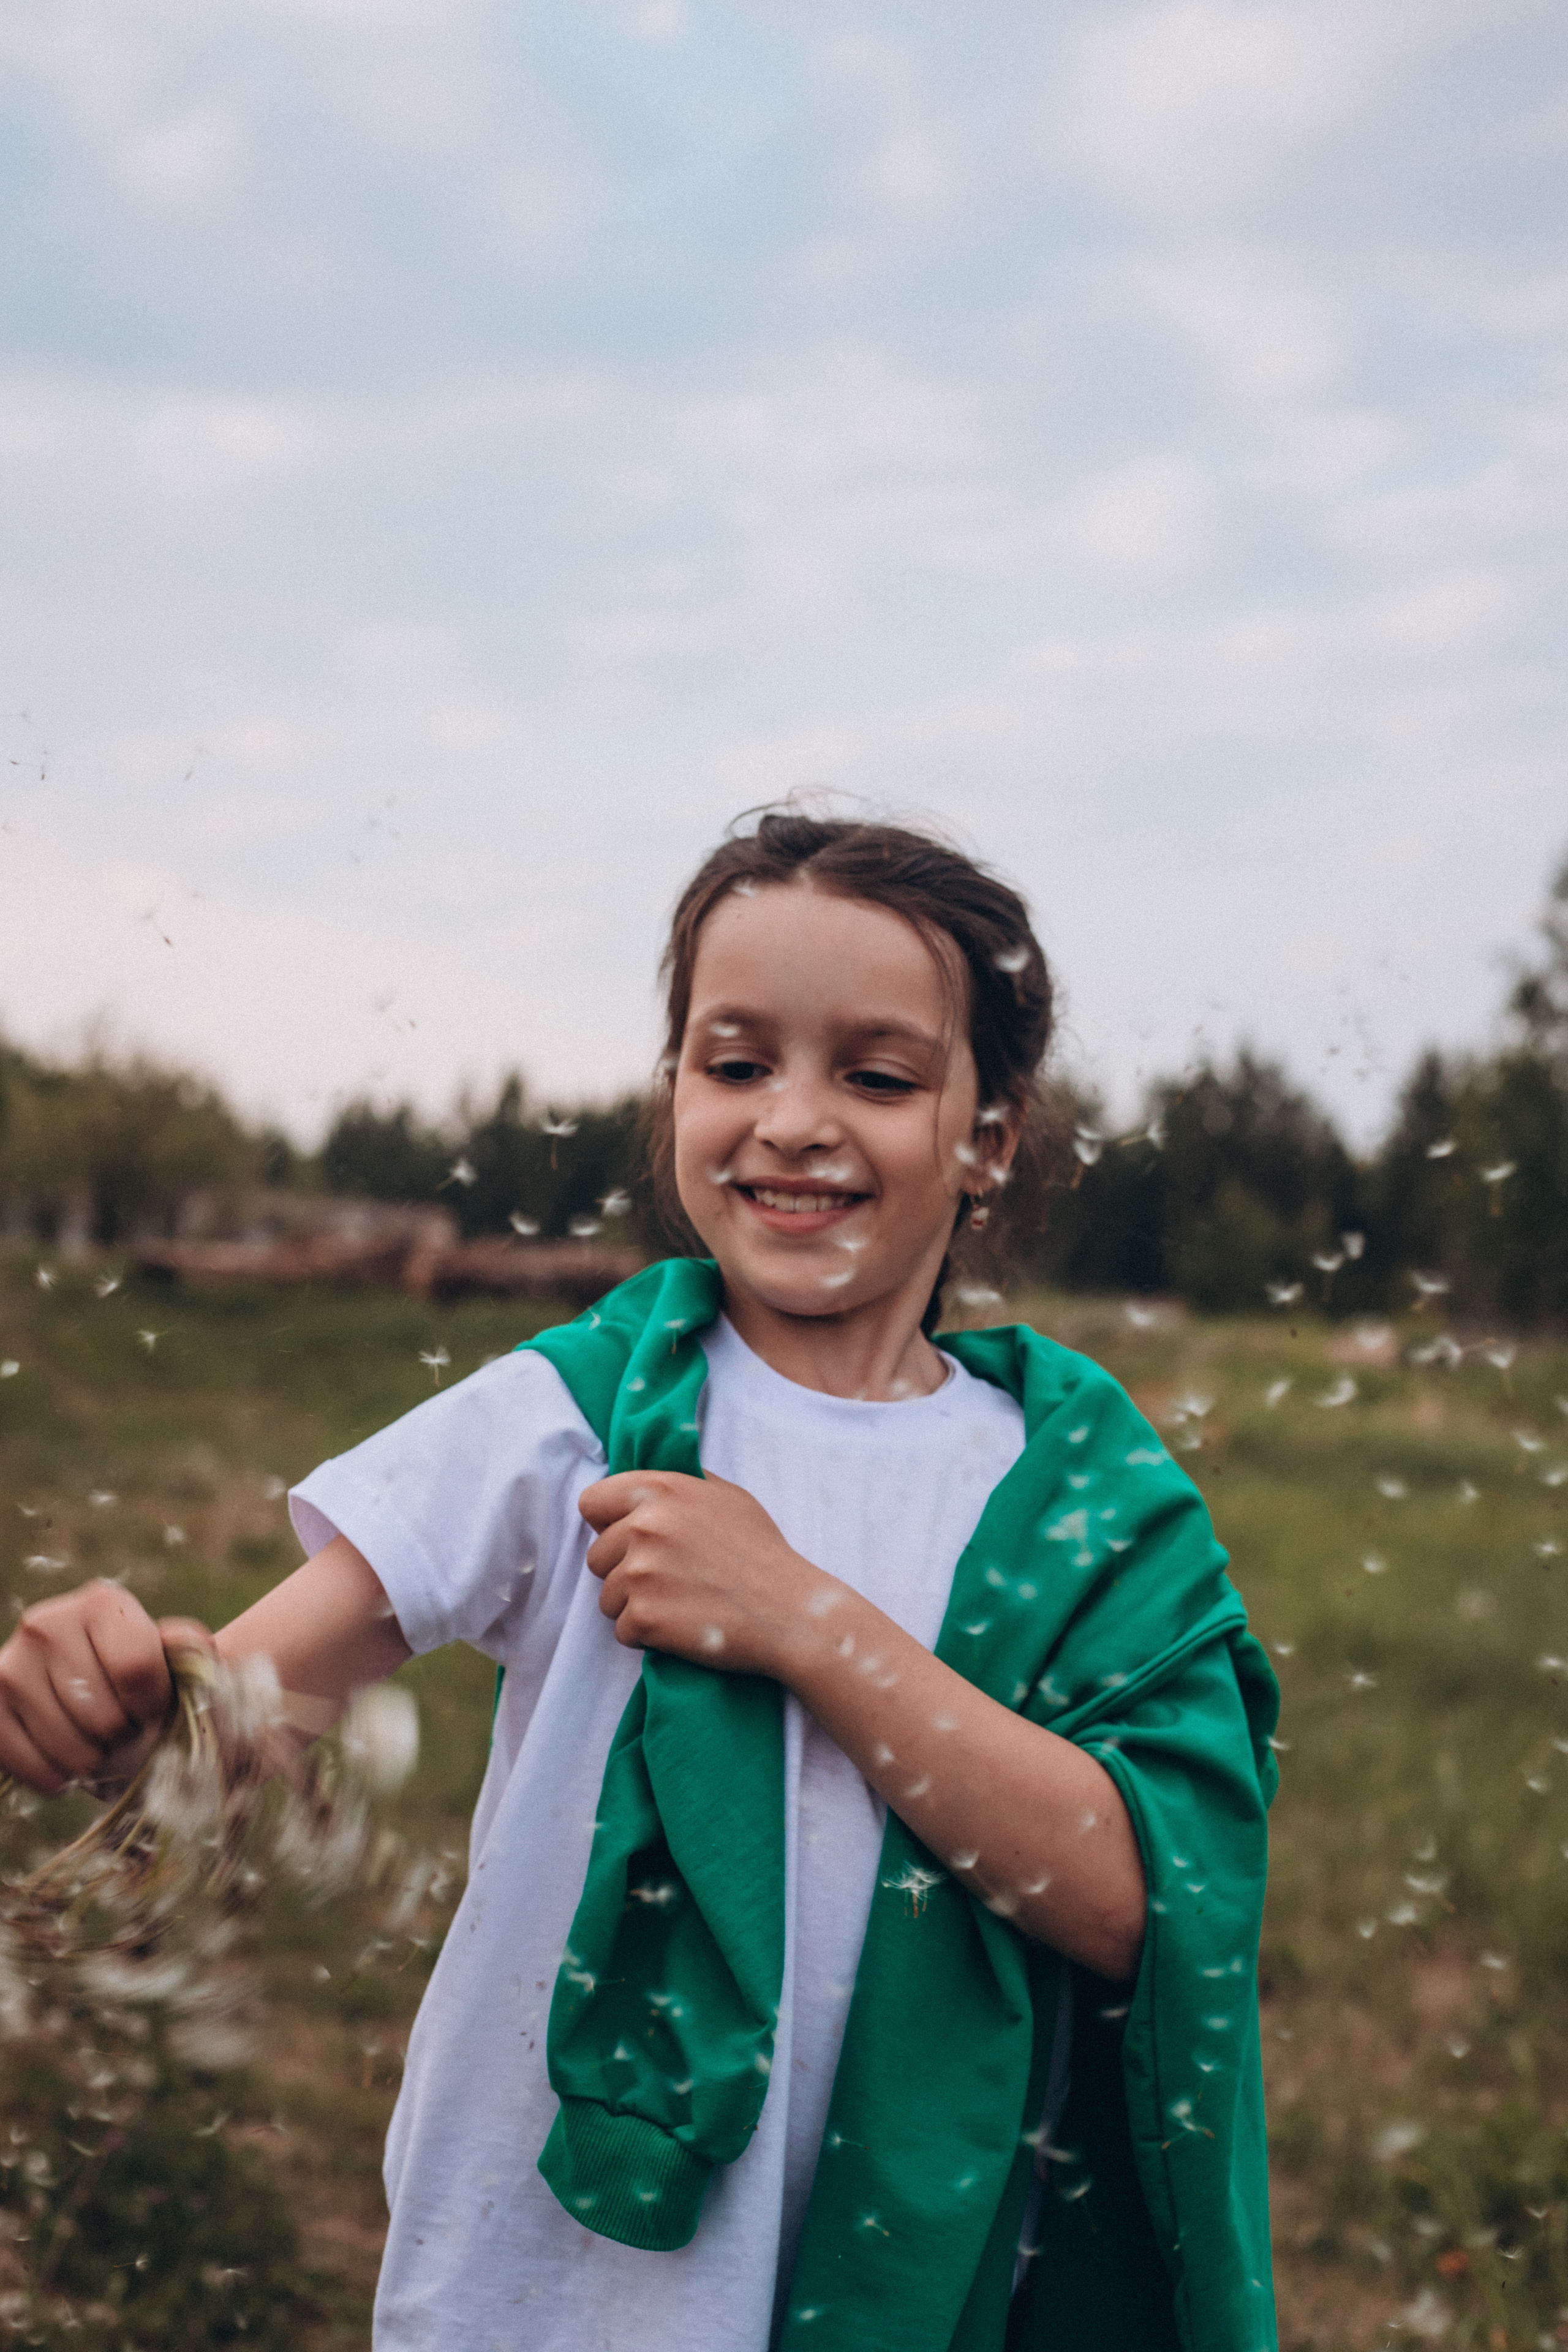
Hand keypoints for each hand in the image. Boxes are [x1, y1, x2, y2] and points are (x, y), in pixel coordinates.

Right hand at [0, 1581, 215, 1794]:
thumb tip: (181, 1644)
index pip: (136, 1670)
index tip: (152, 1702)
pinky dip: (60, 1777)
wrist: (90, 1693)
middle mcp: (45, 1624)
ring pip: (73, 1750)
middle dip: (123, 1731)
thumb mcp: (174, 1658)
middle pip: (105, 1717)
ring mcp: (9, 1667)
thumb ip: (188, 1650)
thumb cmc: (141, 1677)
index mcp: (100, 1602)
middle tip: (118, 1719)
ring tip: (93, 1734)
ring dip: (94, 1758)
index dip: (154, 1703)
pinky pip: (38, 1771)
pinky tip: (65, 1752)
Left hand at [579, 1470, 831, 1677]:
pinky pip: (622, 1630)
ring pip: (607, 1597)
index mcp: (661, 1491)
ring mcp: (640, 1574)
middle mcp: (643, 1527)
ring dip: (635, 1606)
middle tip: (670, 1581)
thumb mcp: (726, 1496)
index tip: (632, 1540)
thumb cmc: (761, 1553)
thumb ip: (679, 1484)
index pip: (592, 1502)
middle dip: (624, 1571)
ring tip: (680, 1604)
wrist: (789, 1612)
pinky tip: (682, 1626)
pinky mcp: (644, 1618)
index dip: (608, 1524)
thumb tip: (644, 1483)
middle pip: (597, 1557)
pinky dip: (647, 1635)